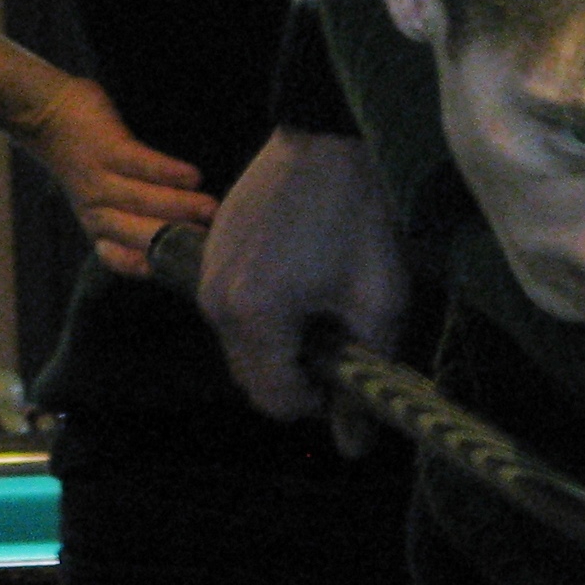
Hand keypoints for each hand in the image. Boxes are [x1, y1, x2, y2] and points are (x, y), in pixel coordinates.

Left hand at [10, 76, 215, 276]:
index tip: (170, 271)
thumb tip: (187, 228)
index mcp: (95, 223)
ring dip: (178, 205)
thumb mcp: (97, 195)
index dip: (138, 265)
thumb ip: (131, 214)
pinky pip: (138, 163)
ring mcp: (98, 177)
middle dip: (172, 238)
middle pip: (134, 231)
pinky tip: (193, 176)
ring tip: (211, 208)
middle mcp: (94, 207)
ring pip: (140, 198)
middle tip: (209, 239)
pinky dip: (166, 172)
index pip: (114, 255)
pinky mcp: (105, 147)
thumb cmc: (84, 158)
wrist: (45, 113)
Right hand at [196, 128, 408, 438]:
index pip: (274, 401)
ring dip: (280, 345)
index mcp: (253, 317)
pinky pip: (231, 306)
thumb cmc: (359, 217)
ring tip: (325, 306)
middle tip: (342, 343)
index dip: (317, 402)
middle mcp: (215, 301)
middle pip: (251, 377)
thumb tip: (355, 446)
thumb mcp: (378, 303)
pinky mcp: (211, 249)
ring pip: (239, 345)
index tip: (349, 373)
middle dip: (296, 376)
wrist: (329, 138)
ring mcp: (207, 272)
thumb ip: (363, 379)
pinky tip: (302, 280)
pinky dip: (264, 313)